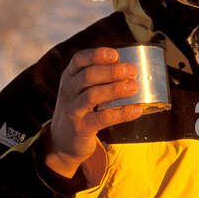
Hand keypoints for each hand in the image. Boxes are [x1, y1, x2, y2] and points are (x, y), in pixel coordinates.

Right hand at [44, 48, 144, 178]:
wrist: (62, 142)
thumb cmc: (80, 111)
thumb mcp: (81, 91)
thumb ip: (99, 79)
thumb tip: (131, 70)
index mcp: (69, 77)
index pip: (79, 60)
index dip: (97, 55)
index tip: (116, 55)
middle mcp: (68, 91)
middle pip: (88, 76)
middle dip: (112, 71)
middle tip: (132, 70)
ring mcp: (72, 110)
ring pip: (93, 95)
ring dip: (115, 89)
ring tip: (134, 86)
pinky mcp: (81, 127)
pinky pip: (102, 118)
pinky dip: (121, 114)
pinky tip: (136, 110)